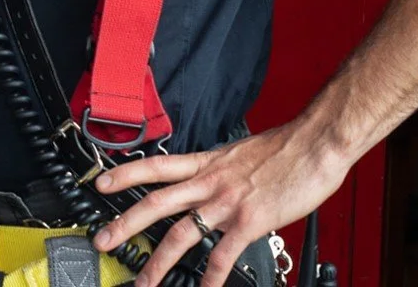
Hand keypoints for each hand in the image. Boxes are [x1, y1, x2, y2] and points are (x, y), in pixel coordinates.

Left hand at [88, 124, 349, 286]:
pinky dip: (211, 277)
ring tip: (143, 281)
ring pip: (182, 234)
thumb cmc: (285, 148)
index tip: (101, 182)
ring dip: (158, 261)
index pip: (156, 165)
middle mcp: (210, 182)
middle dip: (126, 222)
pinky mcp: (250, 221)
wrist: (316, 144)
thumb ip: (222, 171)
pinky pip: (223, 255)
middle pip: (156, 202)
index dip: (125, 173)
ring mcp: (228, 202)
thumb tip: (213, 182)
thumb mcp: (240, 154)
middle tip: (102, 239)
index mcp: (207, 163)